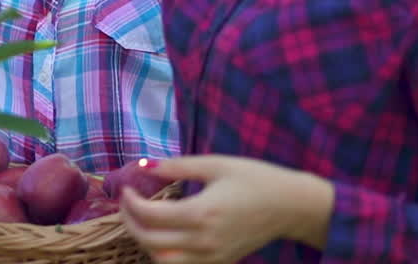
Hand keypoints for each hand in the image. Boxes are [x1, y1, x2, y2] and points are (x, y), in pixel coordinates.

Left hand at [119, 155, 332, 263]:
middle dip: (130, 223)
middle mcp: (204, 240)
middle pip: (150, 242)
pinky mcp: (220, 261)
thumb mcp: (216, 164)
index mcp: (201, 213)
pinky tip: (162, 234)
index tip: (125, 188)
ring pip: (163, 260)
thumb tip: (145, 165)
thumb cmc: (256, 179)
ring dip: (145, 243)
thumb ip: (178, 166)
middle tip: (126, 204)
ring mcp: (212, 256)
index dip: (130, 203)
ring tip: (141, 220)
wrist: (292, 206)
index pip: (150, 216)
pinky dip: (164, 253)